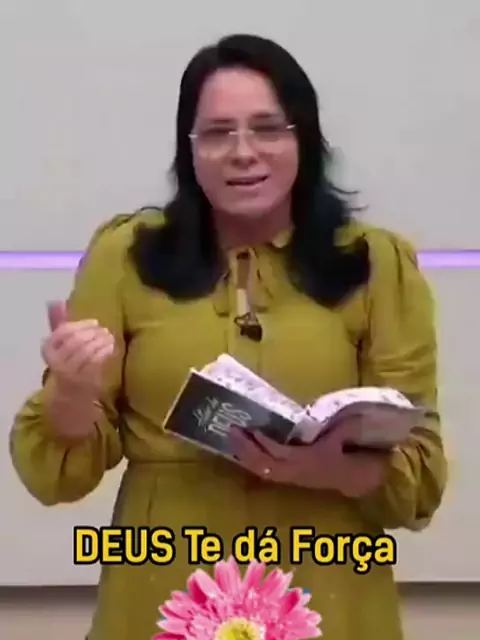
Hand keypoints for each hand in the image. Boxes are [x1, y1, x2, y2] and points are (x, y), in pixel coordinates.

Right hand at [41, 301, 114, 398]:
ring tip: (109, 336)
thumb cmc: (66, 362)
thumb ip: (58, 323)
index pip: (63, 331)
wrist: (69, 395)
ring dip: (101, 341)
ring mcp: (70, 373)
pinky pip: (96, 362)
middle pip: (76, 341)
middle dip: (93, 333)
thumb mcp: (59, 344)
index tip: (95, 322)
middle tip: (105, 329)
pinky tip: (111, 347)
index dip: (81, 324)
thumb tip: (55, 301)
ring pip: (87, 351)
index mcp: (48, 350)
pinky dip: (104, 352)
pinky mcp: (84, 381)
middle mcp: (56, 362)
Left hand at [230, 410, 397, 496]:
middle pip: (266, 465)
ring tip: (232, 439)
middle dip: (247, 450)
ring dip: (246, 457)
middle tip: (232, 431)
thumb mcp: (347, 435)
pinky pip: (267, 473)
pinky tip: (242, 451)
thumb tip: (320, 410)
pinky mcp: (291, 478)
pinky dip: (253, 462)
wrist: (361, 480)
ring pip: (263, 471)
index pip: (282, 454)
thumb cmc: (352, 453)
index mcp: (311, 462)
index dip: (265, 443)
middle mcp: (298, 472)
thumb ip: (336, 424)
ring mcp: (293, 478)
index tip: (252, 429)